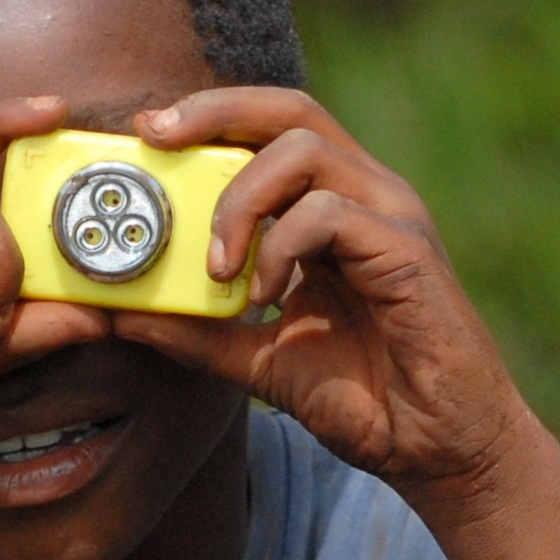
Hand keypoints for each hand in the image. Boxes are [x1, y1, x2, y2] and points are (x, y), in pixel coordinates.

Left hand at [115, 88, 537, 503]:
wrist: (437, 450)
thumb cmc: (364, 397)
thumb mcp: (259, 358)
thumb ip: (199, 330)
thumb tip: (122, 315)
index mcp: (334, 207)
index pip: (272, 128)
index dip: (211, 115)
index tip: (149, 133)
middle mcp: (367, 195)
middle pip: (290, 109)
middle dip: (215, 111)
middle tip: (157, 139)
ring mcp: (392, 217)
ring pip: (305, 149)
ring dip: (242, 200)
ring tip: (219, 267)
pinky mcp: (408, 251)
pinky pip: (331, 214)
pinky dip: (282, 247)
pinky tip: (267, 297)